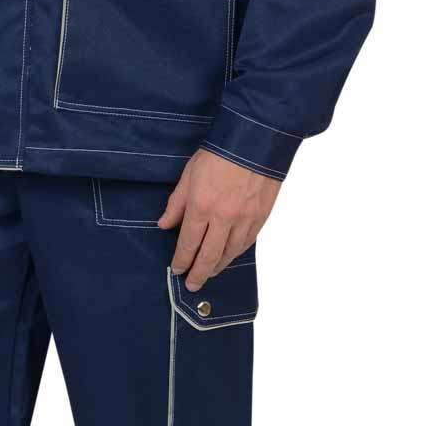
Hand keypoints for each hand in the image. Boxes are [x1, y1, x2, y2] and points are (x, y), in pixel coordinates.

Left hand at [158, 148, 280, 290]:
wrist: (255, 141)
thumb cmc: (219, 154)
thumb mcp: (189, 174)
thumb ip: (176, 204)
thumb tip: (165, 225)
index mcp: (201, 207)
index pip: (188, 244)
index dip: (181, 260)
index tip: (177, 269)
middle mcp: (223, 218)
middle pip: (209, 256)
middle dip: (198, 274)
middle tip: (193, 285)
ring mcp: (244, 220)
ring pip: (229, 254)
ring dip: (217, 267)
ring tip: (210, 274)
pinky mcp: (260, 217)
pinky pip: (246, 244)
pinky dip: (235, 254)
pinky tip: (229, 257)